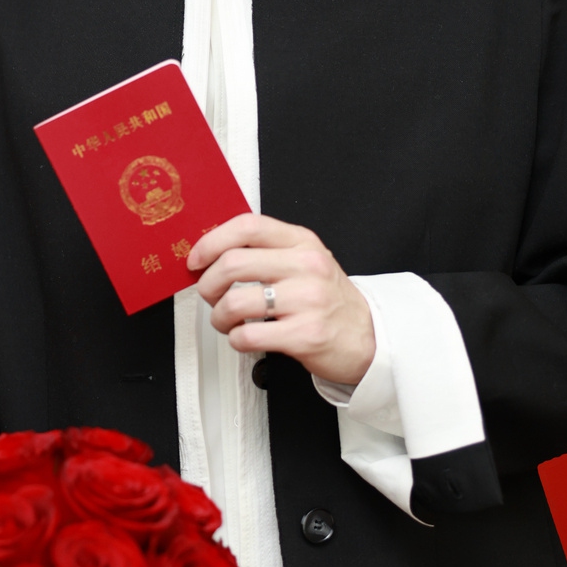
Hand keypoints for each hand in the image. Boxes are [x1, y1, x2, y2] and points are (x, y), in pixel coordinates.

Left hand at [187, 214, 374, 386]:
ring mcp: (308, 300)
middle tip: (209, 295)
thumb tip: (213, 254)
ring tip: (226, 321)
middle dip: (208, 284)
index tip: (197, 259)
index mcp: (302, 242)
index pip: (247, 227)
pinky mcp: (306, 334)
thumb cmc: (329, 300)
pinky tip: (245, 337)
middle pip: (233, 264)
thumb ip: (267, 252)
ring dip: (219, 316)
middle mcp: (306, 266)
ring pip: (235, 302)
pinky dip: (236, 339)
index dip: (212, 241)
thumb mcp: (305, 261)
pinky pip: (249, 335)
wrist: (369, 337)